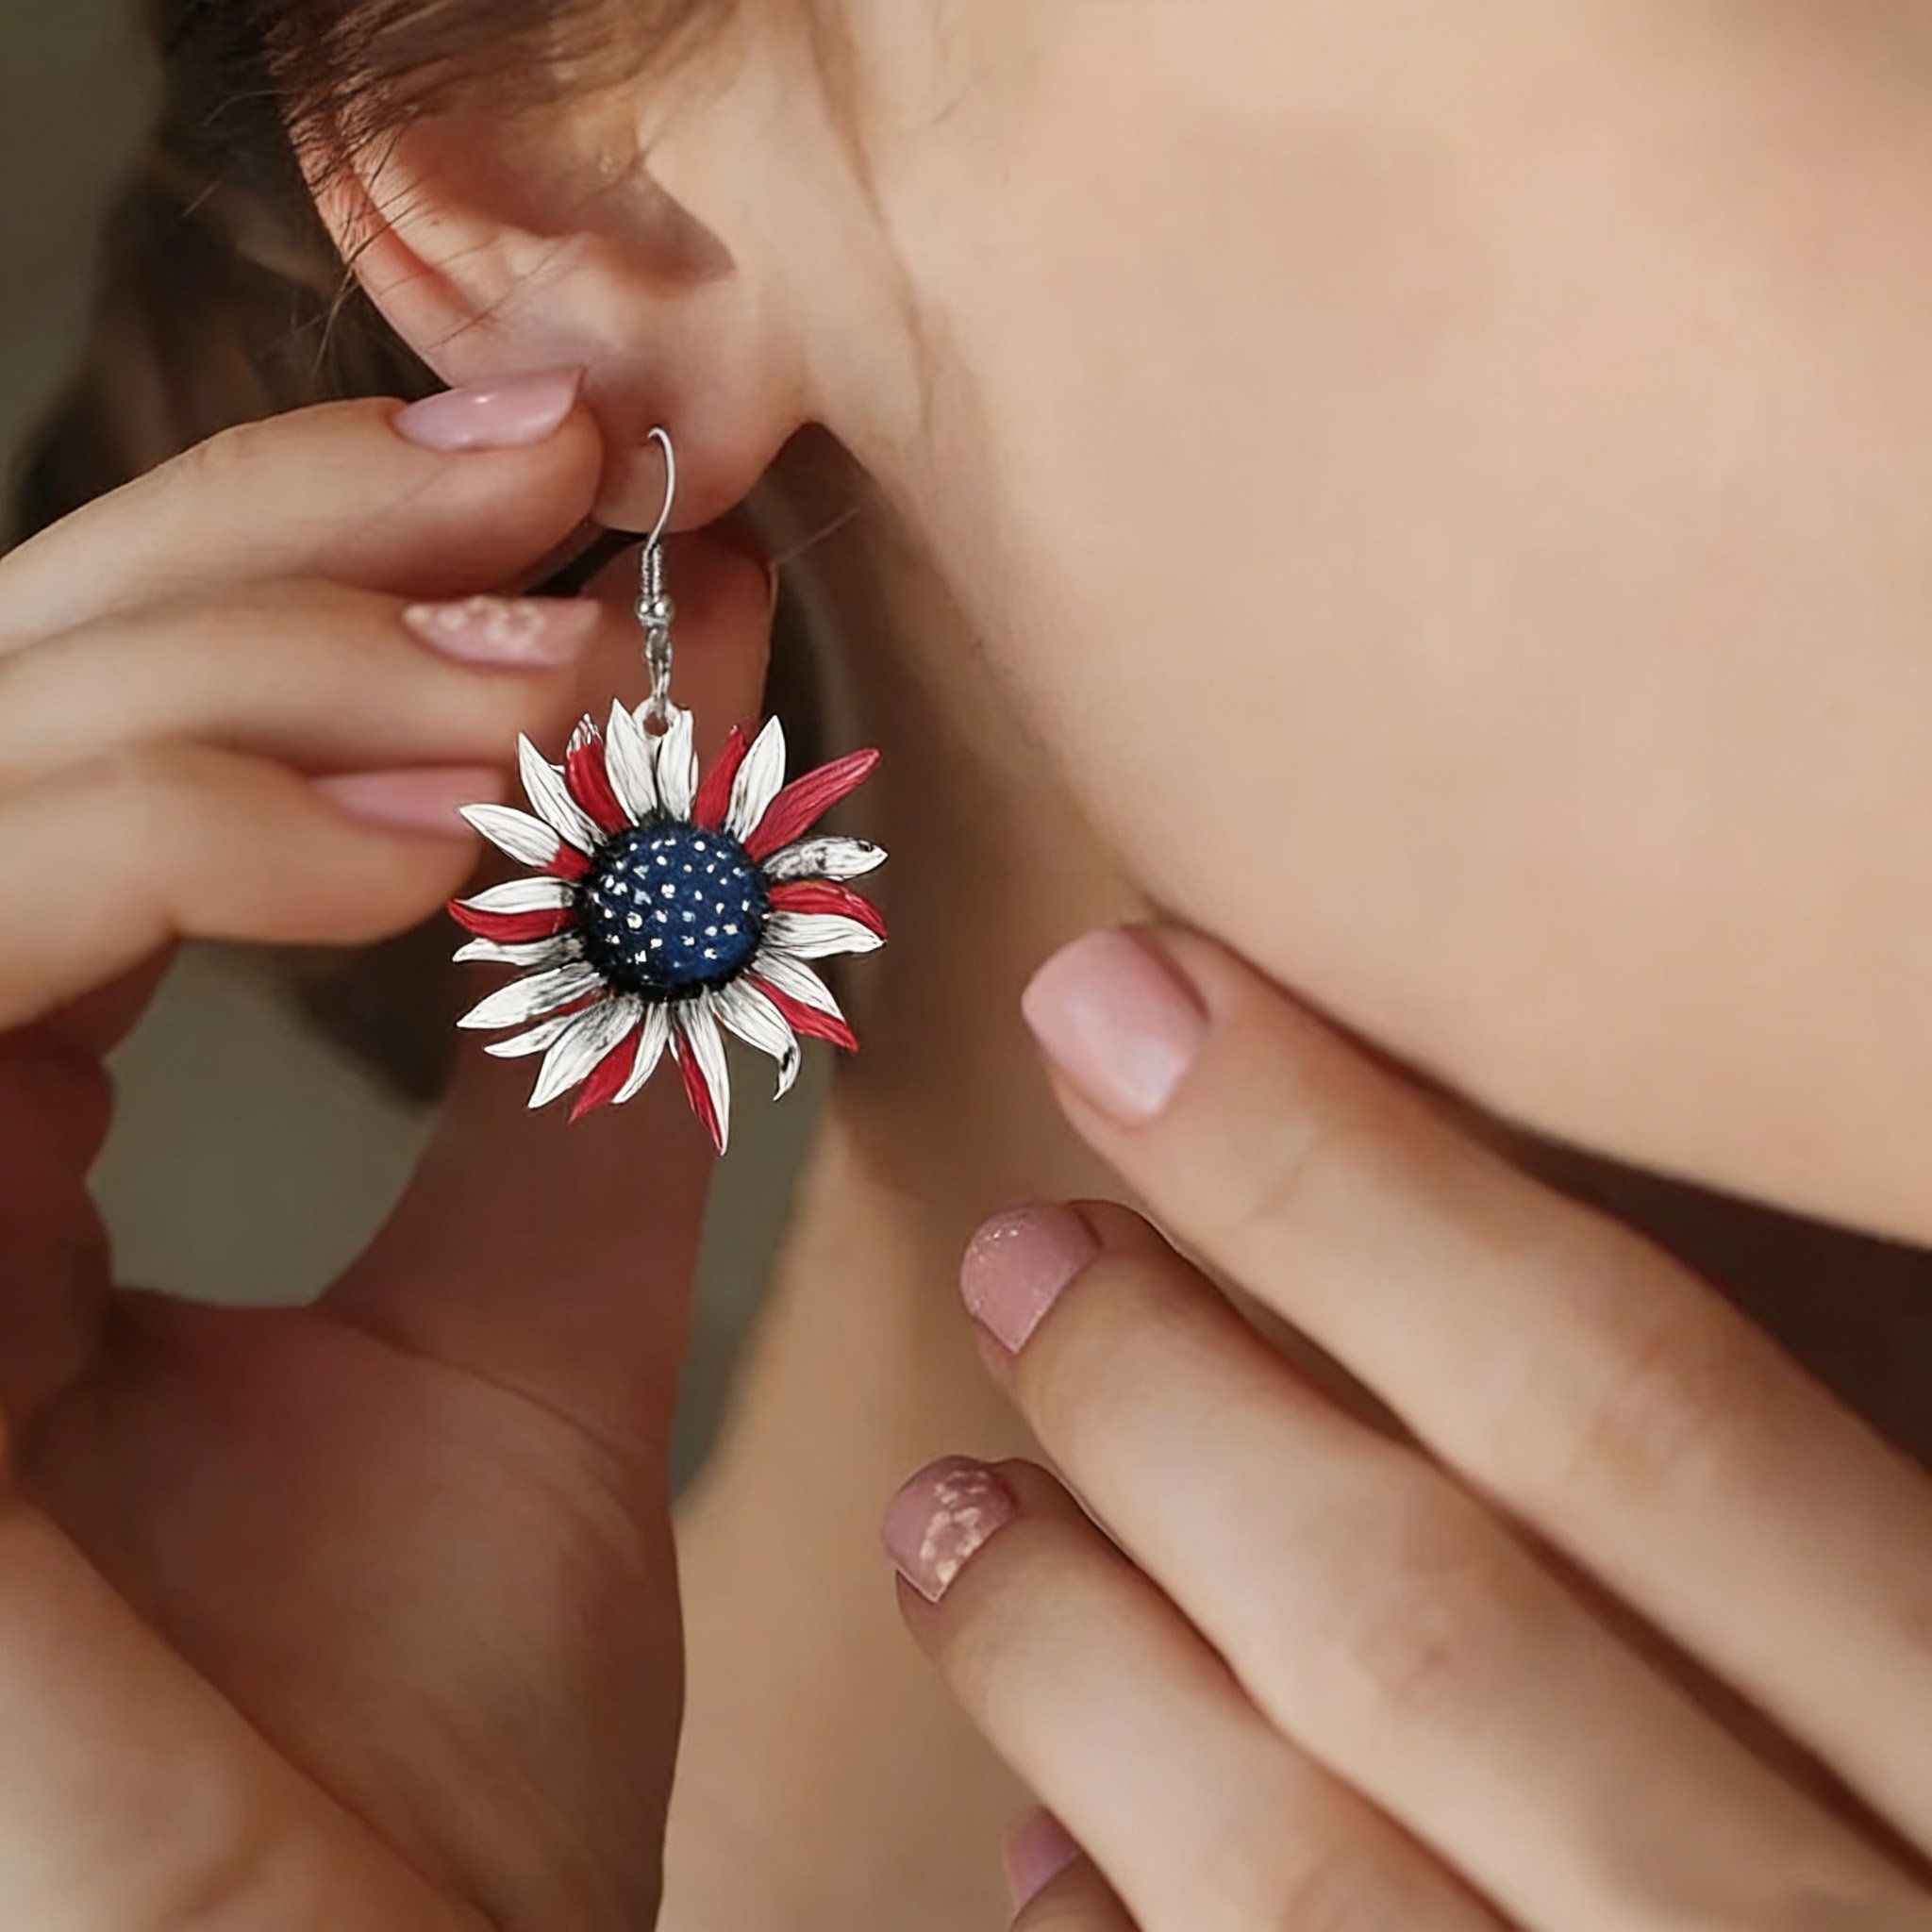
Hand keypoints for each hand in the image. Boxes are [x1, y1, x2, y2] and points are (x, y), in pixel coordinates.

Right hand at [0, 374, 769, 1929]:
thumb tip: (671, 780)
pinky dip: (185, 847)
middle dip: (293, 548)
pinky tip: (438, 849)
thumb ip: (564, 1079)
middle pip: (1, 696)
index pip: (88, 757)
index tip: (582, 504)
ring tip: (557, 679)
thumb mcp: (526, 1354)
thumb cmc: (428, 1771)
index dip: (308, 583)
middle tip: (573, 485)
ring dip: (269, 670)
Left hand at [885, 928, 1931, 1929]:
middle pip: (1426, 1620)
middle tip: (1023, 1244)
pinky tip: (1035, 1862)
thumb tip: (1512, 1333)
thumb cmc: (1929, 1823)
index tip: (1139, 1005)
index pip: (1635, 1405)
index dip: (1353, 1183)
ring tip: (950, 1507)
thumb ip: (1802, 1553)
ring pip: (1299, 1877)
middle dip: (1176, 1395)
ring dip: (1082, 1663)